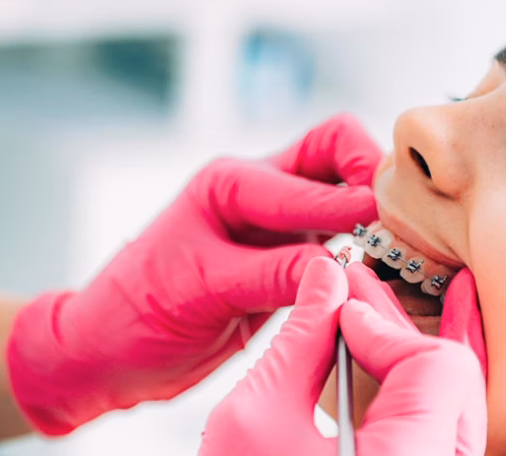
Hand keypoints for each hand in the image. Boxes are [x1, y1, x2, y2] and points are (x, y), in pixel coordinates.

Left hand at [6, 114, 381, 434]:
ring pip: (342, 193)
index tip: (382, 226)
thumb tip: (338, 265)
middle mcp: (256, 194)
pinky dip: (362, 250)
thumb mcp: (202, 289)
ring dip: (372, 211)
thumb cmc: (134, 313)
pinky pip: (336, 242)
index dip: (351, 199)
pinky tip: (373, 272)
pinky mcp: (284, 263)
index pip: (310, 173)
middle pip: (335, 151)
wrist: (108, 353)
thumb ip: (272, 273)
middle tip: (397, 215)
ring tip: (396, 244)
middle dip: (371, 173)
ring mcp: (274, 228)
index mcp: (229, 183)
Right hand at [200, 259, 505, 455]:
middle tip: (356, 297)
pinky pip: (439, 437)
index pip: (438, 368)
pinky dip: (422, 396)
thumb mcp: (253, 421)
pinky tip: (411, 360)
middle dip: (401, 337)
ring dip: (414, 362)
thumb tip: (326, 284)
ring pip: (452, 412)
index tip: (340, 316)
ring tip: (375, 318)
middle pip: (454, 387)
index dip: (387, 328)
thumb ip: (298, 342)